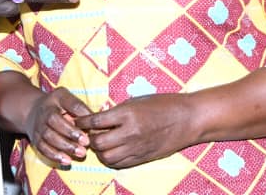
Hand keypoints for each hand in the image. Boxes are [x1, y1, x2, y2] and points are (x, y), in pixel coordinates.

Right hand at [25, 88, 93, 166]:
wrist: (33, 111)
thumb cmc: (60, 106)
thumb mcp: (70, 101)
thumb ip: (82, 110)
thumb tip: (97, 124)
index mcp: (58, 97)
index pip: (70, 104)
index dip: (81, 115)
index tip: (91, 127)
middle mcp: (45, 110)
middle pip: (55, 121)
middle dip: (71, 133)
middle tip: (86, 143)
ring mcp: (38, 125)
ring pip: (49, 136)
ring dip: (65, 146)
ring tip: (81, 153)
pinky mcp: (35, 139)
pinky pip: (43, 148)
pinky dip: (55, 155)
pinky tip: (67, 161)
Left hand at [75, 94, 192, 168]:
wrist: (188, 119)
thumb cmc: (164, 104)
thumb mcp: (138, 100)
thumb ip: (118, 111)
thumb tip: (99, 119)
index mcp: (127, 114)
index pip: (95, 121)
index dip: (82, 121)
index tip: (77, 120)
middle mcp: (130, 133)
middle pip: (98, 143)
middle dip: (89, 138)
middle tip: (88, 133)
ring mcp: (136, 148)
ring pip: (106, 157)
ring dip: (99, 151)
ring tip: (101, 142)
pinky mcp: (142, 158)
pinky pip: (119, 164)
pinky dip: (111, 159)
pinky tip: (112, 150)